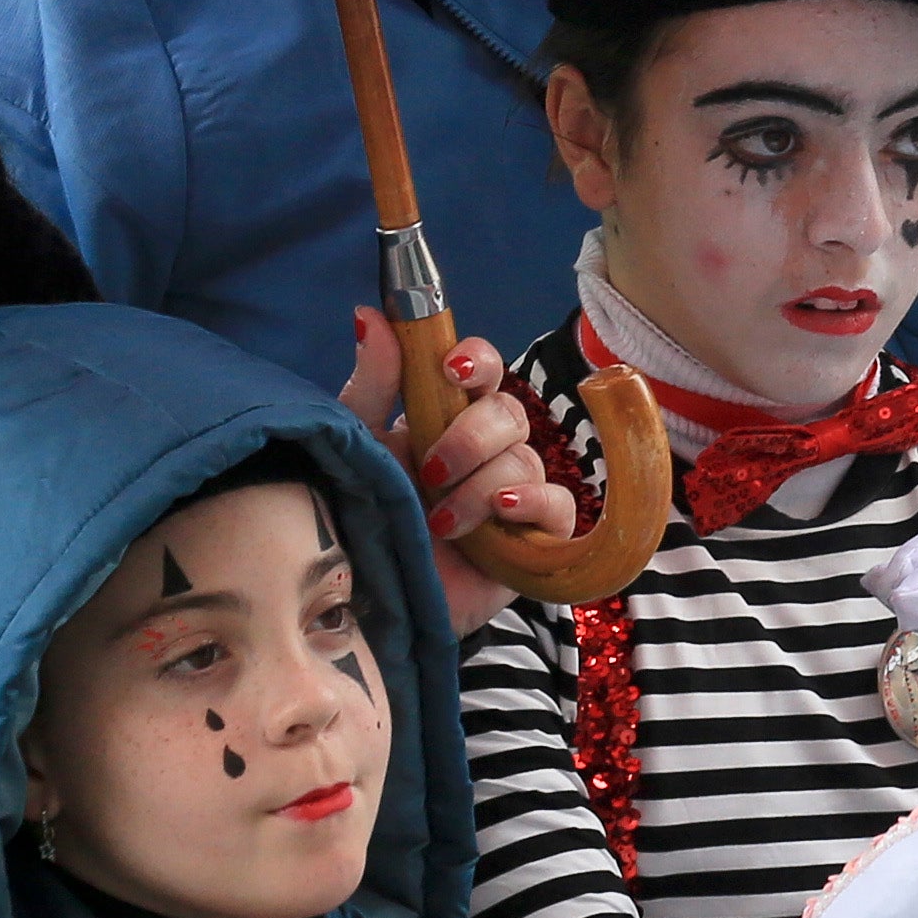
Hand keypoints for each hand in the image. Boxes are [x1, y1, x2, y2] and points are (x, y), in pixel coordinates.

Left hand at [343, 307, 574, 637]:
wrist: (370, 604)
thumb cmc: (362, 519)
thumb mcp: (357, 446)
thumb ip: (372, 384)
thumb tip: (371, 313)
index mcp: (444, 418)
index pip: (481, 368)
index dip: (476, 360)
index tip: (451, 372)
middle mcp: (484, 450)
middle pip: (509, 410)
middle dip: (470, 437)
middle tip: (430, 472)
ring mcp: (513, 494)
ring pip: (525, 459)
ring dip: (480, 488)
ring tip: (441, 523)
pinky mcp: (534, 539)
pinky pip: (560, 504)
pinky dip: (533, 504)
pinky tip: (499, 518)